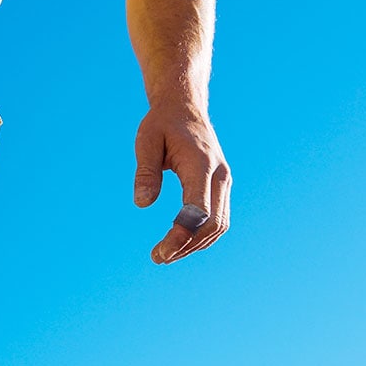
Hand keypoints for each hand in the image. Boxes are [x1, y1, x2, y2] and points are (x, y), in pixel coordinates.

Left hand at [133, 102, 230, 263]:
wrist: (184, 107)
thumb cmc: (162, 123)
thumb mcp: (146, 140)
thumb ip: (146, 172)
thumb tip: (142, 204)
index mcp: (201, 165)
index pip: (198, 210)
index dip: (182, 235)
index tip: (161, 251)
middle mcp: (218, 176)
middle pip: (212, 224)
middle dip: (186, 245)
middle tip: (158, 257)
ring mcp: (223, 182)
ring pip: (219, 225)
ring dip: (195, 245)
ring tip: (166, 254)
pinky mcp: (220, 186)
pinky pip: (217, 218)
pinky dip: (201, 235)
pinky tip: (180, 242)